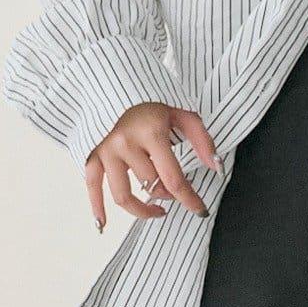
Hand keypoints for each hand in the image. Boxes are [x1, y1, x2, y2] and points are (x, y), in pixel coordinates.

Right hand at [85, 103, 220, 230]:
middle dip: (169, 194)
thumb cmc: (149, 101)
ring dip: (142, 209)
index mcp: (150, 133)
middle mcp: (125, 143)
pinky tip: (102, 224)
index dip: (190, 199)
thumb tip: (216, 167)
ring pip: (123, 195)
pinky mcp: (91, 154)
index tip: (200, 210)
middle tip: (175, 191)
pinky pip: (92, 187)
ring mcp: (105, 151)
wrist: (111, 82)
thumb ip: (202, 140)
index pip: (174, 179)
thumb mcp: (181, 113)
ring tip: (156, 209)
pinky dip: (96, 207)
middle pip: (152, 187)